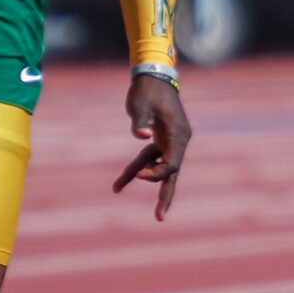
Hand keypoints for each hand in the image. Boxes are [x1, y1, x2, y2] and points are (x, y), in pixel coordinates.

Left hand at [113, 75, 190, 220]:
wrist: (153, 75)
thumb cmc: (147, 90)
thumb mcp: (141, 104)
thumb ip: (140, 121)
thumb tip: (141, 136)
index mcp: (178, 134)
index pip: (172, 164)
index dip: (156, 173)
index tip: (137, 175)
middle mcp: (178, 140)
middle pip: (171, 173)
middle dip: (164, 196)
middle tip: (159, 218)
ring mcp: (170, 140)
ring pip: (156, 166)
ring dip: (137, 176)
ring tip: (115, 188)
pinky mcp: (160, 139)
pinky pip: (148, 158)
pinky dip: (135, 167)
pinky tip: (120, 182)